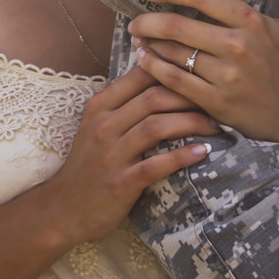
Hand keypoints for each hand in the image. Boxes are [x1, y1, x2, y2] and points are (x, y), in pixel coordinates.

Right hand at [49, 66, 218, 244]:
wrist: (63, 208)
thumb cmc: (89, 163)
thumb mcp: (98, 124)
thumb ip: (125, 101)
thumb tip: (163, 77)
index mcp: (101, 106)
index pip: (141, 75)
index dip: (174, 69)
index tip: (200, 73)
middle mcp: (104, 125)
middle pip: (153, 97)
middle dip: (190, 95)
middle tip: (216, 100)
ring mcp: (111, 154)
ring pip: (156, 126)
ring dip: (191, 122)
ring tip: (215, 125)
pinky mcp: (121, 183)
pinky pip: (156, 165)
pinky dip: (182, 157)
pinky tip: (203, 152)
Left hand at [127, 0, 278, 176]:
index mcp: (252, 21)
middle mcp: (237, 46)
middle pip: (178, 25)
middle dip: (148, 20)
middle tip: (134, 19)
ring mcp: (226, 76)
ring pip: (173, 53)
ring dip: (148, 43)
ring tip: (136, 38)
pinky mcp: (216, 102)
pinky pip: (174, 81)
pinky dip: (154, 68)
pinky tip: (144, 60)